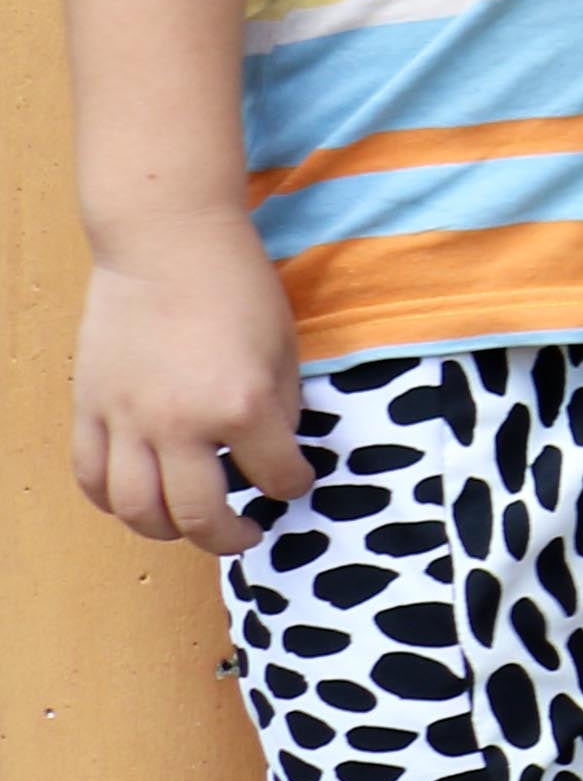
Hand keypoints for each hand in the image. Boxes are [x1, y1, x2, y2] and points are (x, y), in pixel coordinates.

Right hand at [70, 218, 307, 552]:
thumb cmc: (236, 286)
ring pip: (137, 511)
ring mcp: (127, 420)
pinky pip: (92, 477)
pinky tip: (138, 499)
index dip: (294, 486)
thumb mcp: (284, 349)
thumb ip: (282, 409)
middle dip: (230, 538)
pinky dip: (114, 501)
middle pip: (200, 518)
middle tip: (246, 533)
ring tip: (190, 526)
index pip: (276, 478)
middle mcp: (180, 425)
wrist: (166, 243)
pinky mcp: (89, 408)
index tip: (296, 481)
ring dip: (167, 532)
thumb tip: (276, 451)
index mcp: (242, 407)